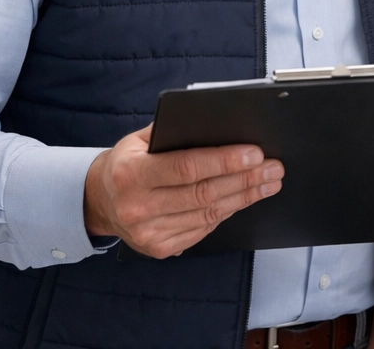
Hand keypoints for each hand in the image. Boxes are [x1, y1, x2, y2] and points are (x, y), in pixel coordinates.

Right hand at [82, 124, 282, 258]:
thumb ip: (173, 131)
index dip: (225, 160)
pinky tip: (244, 198)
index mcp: (130, 174)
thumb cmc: (127, 164)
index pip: (186, 167)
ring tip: (268, 182)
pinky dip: (227, 212)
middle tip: (274, 167)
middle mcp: (137, 207)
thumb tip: (219, 124)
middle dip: (245, 179)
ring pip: (208, 214)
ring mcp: (148, 233)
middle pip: (204, 193)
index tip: (256, 153)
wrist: (100, 201)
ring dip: (244, 197)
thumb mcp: (138, 140)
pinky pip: (204, 229)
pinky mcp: (160, 249)